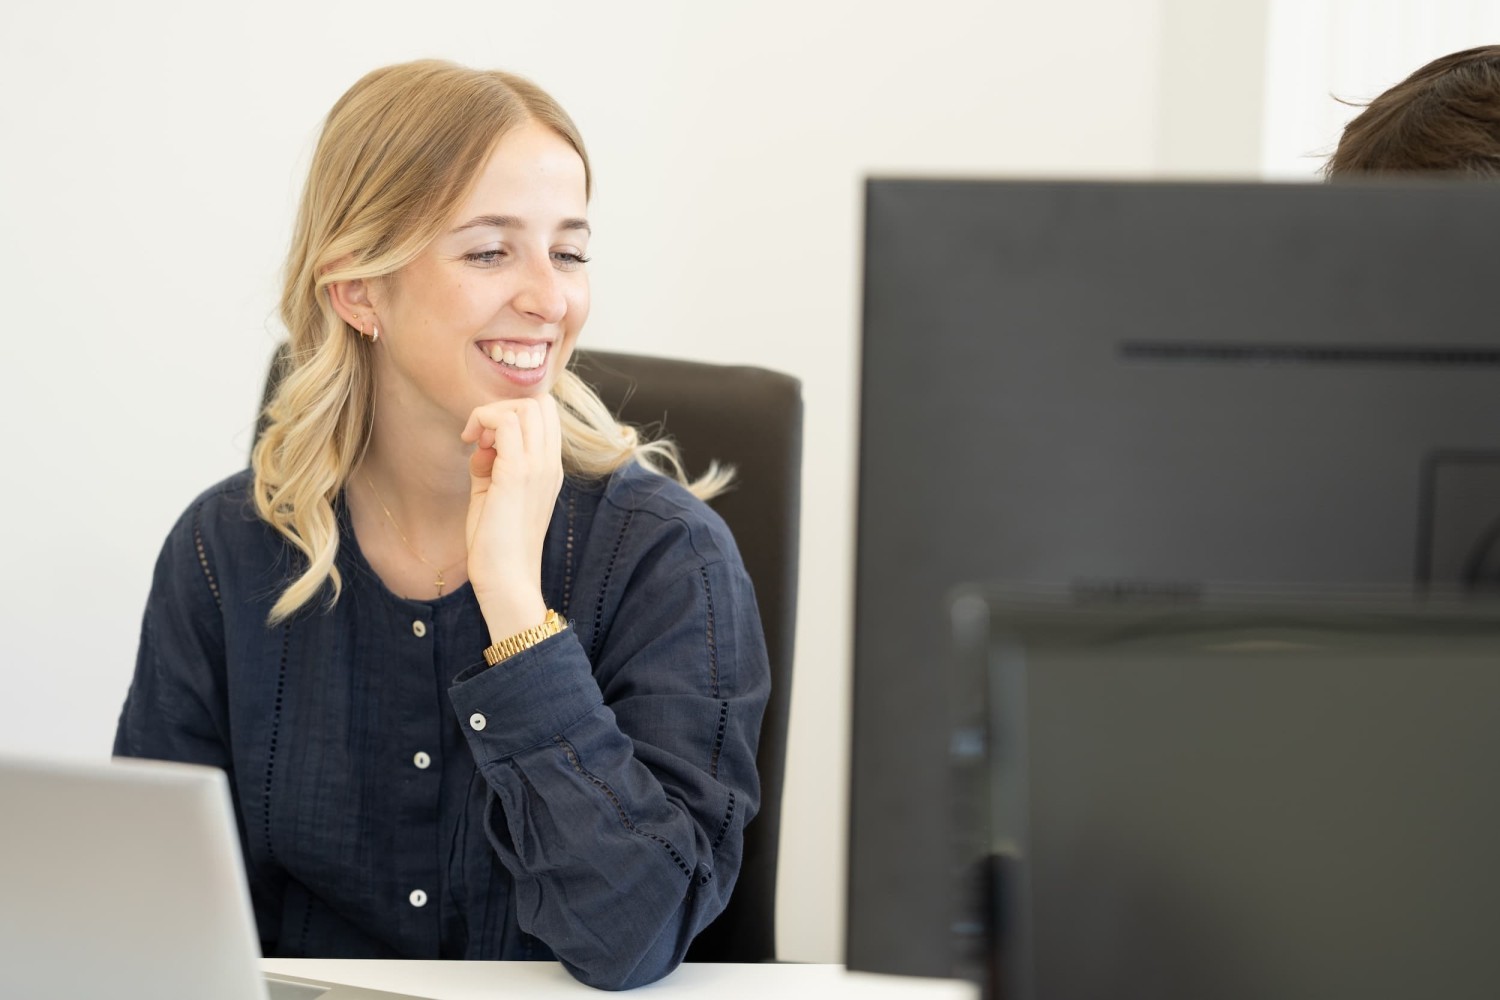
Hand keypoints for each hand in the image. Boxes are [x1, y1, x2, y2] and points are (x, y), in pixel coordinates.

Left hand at [460, 395, 562, 643]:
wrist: (507, 580)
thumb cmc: (496, 545)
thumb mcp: (492, 495)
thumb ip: (489, 464)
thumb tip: (480, 443)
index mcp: (550, 469)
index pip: (545, 415)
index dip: (512, 415)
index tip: (485, 441)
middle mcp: (550, 463)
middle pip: (540, 403)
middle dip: (503, 408)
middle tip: (480, 437)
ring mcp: (538, 466)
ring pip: (526, 406)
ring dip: (493, 413)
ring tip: (476, 441)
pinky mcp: (517, 473)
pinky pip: (505, 422)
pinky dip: (483, 421)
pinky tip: (471, 445)